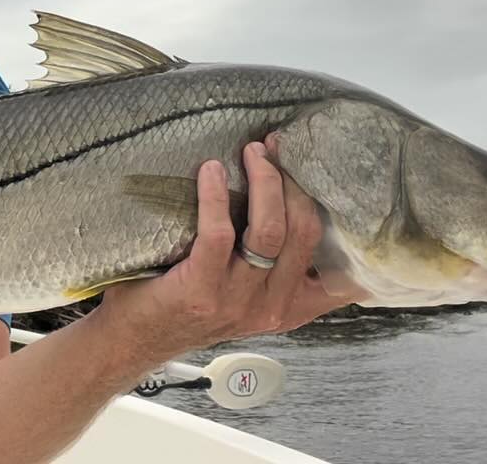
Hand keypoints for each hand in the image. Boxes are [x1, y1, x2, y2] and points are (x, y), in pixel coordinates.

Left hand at [99, 137, 355, 360]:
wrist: (137, 338)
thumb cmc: (191, 302)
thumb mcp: (249, 295)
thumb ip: (279, 268)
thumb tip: (300, 202)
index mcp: (291, 306)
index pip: (342, 274)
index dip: (349, 227)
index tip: (338, 178)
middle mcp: (272, 307)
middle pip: (305, 232)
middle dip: (292, 182)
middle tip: (274, 148)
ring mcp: (238, 302)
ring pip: (269, 231)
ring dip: (263, 182)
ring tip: (251, 151)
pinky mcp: (201, 290)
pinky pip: (219, 234)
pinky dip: (215, 196)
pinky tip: (210, 171)